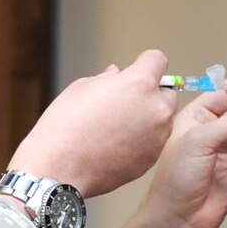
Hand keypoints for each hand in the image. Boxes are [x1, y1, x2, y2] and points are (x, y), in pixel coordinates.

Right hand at [11, 50, 175, 196]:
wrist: (59, 168)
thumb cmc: (65, 126)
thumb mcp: (82, 88)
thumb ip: (108, 79)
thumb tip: (117, 75)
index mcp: (139, 84)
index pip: (157, 60)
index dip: (144, 63)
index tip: (135, 71)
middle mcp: (155, 109)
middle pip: (167, 93)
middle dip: (150, 94)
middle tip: (124, 103)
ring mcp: (157, 137)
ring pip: (162, 120)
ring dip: (148, 118)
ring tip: (117, 128)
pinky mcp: (152, 159)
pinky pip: (154, 142)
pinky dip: (142, 141)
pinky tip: (116, 145)